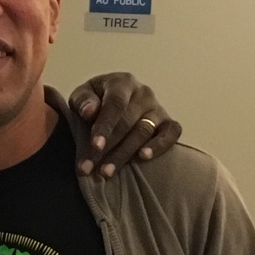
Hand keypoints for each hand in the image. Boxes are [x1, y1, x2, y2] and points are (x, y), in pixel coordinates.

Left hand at [66, 73, 180, 176]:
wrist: (115, 104)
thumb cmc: (96, 101)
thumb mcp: (82, 96)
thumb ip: (83, 101)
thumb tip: (90, 112)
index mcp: (122, 83)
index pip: (115, 104)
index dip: (105, 126)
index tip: (95, 146)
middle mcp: (143, 93)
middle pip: (127, 122)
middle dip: (108, 148)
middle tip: (90, 168)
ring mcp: (158, 108)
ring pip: (144, 132)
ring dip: (124, 154)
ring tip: (106, 172)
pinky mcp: (169, 123)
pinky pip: (171, 134)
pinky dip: (159, 146)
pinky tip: (143, 157)